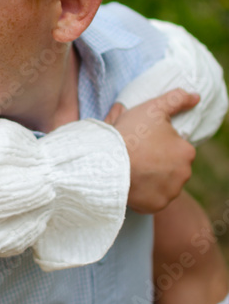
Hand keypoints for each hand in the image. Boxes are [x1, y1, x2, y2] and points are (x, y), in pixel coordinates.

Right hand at [106, 88, 198, 213]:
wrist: (107, 163)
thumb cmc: (130, 134)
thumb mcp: (153, 108)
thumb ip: (176, 99)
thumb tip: (196, 96)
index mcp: (186, 151)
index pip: (176, 147)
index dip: (158, 143)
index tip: (142, 141)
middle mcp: (184, 174)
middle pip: (170, 167)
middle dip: (157, 162)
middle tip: (135, 155)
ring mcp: (170, 193)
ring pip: (162, 183)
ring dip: (151, 178)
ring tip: (131, 169)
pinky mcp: (155, 206)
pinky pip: (151, 199)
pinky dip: (143, 193)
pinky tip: (131, 183)